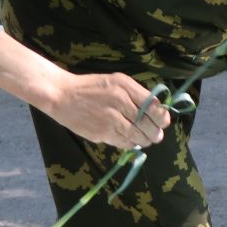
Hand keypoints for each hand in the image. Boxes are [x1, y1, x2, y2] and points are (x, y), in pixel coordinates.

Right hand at [41, 70, 172, 149]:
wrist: (62, 96)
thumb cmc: (92, 87)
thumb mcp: (116, 81)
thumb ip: (136, 93)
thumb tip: (157, 110)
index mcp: (124, 87)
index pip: (153, 106)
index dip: (162, 117)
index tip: (163, 122)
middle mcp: (119, 102)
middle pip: (148, 124)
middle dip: (155, 132)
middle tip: (156, 135)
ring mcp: (110, 119)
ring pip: (137, 137)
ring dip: (145, 140)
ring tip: (145, 139)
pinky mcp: (101, 133)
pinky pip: (123, 143)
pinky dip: (130, 144)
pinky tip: (130, 141)